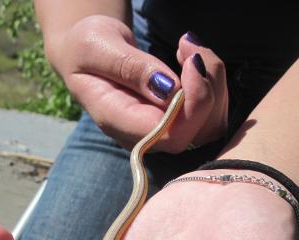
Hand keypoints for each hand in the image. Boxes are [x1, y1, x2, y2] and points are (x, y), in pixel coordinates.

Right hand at [47, 15, 227, 151]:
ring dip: (213, 80)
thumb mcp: (96, 47)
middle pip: (198, 133)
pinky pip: (210, 110)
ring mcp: (161, 131)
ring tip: (188, 46)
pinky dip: (210, 79)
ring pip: (211, 123)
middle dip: (208, 87)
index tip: (191, 64)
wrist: (86, 54)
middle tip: (188, 45)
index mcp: (118, 121)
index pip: (171, 135)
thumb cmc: (85, 48)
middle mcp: (143, 135)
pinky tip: (190, 58)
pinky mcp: (175, 120)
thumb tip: (169, 89)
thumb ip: (130, 68)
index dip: (194, 106)